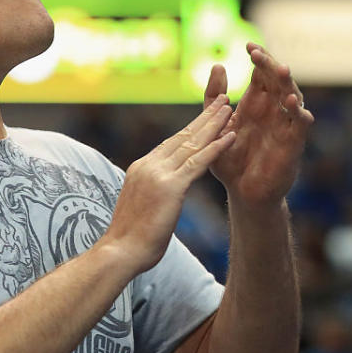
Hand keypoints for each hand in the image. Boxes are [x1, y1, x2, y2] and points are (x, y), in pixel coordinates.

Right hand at [102, 95, 236, 273]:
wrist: (120, 252)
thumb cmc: (130, 240)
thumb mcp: (141, 207)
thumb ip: (153, 193)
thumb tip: (162, 196)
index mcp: (141, 168)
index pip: (170, 143)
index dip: (191, 129)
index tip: (205, 117)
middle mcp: (149, 165)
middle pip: (182, 136)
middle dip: (204, 118)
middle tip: (222, 101)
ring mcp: (159, 174)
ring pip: (192, 143)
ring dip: (214, 124)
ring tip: (230, 109)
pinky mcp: (171, 187)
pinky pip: (198, 162)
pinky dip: (216, 148)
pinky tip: (232, 136)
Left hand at [205, 43, 313, 207]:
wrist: (241, 193)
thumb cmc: (229, 160)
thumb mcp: (215, 125)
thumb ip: (213, 97)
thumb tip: (219, 65)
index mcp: (255, 103)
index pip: (261, 73)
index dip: (259, 58)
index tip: (248, 45)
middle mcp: (273, 111)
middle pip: (278, 80)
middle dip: (271, 65)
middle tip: (258, 55)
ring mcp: (284, 126)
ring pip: (293, 97)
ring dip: (288, 84)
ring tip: (281, 70)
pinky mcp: (292, 144)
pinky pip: (300, 125)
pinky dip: (299, 113)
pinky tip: (293, 104)